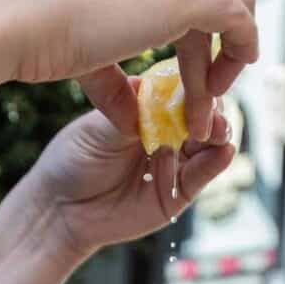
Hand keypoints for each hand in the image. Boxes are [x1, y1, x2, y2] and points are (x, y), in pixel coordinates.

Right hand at [0, 0, 256, 139]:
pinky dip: (239, 54)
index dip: (188, 29)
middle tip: (198, 98)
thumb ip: (111, 77)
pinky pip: (238, 20)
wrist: (3, 11)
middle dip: (209, 50)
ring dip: (225, 62)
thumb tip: (131, 119)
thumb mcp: (75, 42)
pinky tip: (218, 92)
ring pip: (231, 8)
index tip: (179, 71)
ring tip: (204, 109)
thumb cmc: (21, 24)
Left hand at [0, 82, 232, 283]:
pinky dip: (216, 161)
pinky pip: (204, 174)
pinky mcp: (179, 192)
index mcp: (146, 108)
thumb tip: (159, 81)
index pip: (178, 87)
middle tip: (212, 106)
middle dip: (210, 107)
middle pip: (201, 112)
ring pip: (209, 142)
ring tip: (218, 128)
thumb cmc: (73, 160)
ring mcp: (175, 161)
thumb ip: (131, 111)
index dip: (191, 81)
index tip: (198, 74)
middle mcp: (166, 132)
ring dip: (219, 132)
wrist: (61, 209)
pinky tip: (223, 151)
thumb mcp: (99, 129)